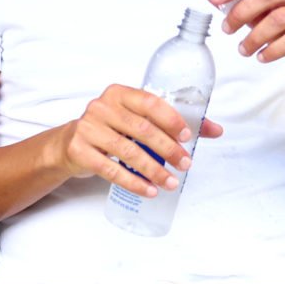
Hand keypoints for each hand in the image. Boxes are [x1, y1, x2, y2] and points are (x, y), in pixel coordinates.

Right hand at [54, 84, 223, 199]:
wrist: (69, 144)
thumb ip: (172, 123)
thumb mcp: (135, 119)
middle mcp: (101, 107)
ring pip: (128, 151)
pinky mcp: (79, 151)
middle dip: (168, 149)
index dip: (171, 120)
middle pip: (142, 129)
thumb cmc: (110, 129)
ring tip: (170, 182)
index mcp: (119, 93)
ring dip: (153, 170)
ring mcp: (88, 128)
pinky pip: (110, 170)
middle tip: (185, 164)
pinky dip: (133, 182)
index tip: (187, 137)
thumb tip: (215, 130)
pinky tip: (149, 190)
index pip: (150, 103)